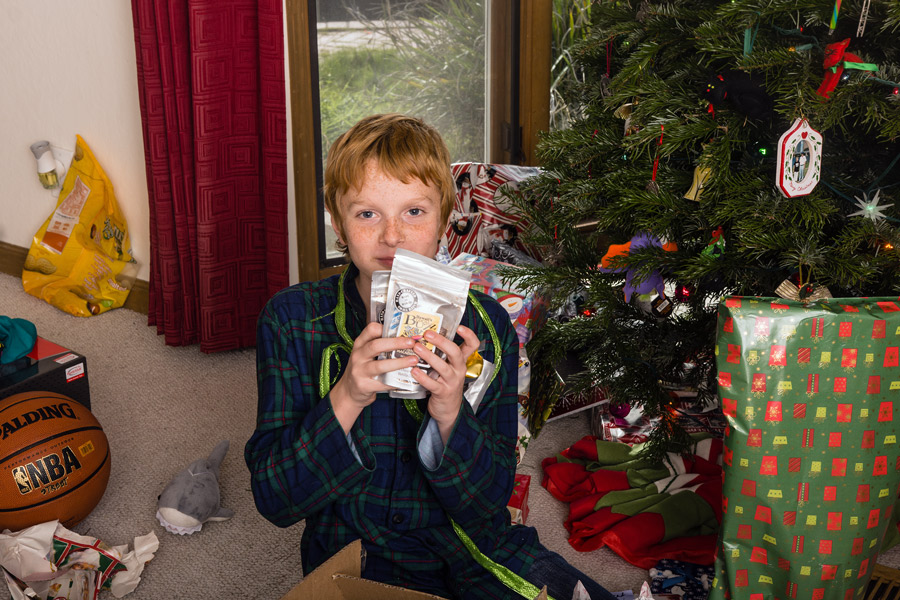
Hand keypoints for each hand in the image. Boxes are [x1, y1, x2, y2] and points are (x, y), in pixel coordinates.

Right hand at [330, 321, 418, 432]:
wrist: (349, 391)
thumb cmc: (363, 368)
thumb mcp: (365, 354)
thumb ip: (380, 346)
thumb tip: (405, 338)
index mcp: (360, 344)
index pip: (370, 330)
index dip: (385, 328)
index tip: (400, 329)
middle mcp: (358, 356)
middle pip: (376, 346)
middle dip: (396, 343)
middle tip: (411, 343)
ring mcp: (359, 371)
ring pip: (380, 366)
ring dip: (399, 362)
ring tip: (413, 360)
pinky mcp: (364, 386)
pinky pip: (384, 383)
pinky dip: (397, 381)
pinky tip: (407, 378)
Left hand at [410, 325, 480, 442]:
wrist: (448, 409)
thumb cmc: (445, 382)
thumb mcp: (448, 367)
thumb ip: (442, 353)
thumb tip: (424, 334)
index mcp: (461, 361)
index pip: (472, 345)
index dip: (469, 335)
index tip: (459, 327)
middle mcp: (459, 369)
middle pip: (455, 352)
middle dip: (441, 342)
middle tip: (427, 334)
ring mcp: (452, 381)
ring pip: (443, 367)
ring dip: (429, 356)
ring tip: (416, 348)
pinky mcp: (443, 393)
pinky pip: (433, 384)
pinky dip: (422, 377)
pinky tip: (413, 370)